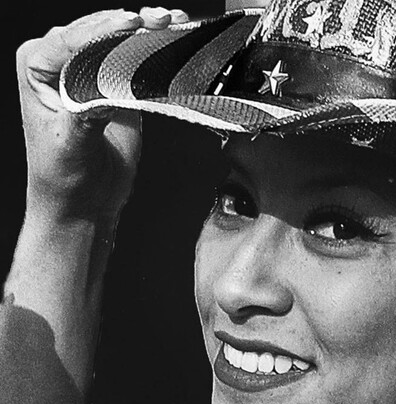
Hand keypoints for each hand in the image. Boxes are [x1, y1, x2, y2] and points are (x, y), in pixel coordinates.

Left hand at [16, 7, 189, 220]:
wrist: (82, 204)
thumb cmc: (62, 177)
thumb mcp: (71, 141)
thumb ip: (88, 112)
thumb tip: (110, 91)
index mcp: (37, 66)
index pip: (72, 39)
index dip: (103, 31)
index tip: (131, 24)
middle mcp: (60, 62)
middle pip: (98, 32)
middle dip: (130, 23)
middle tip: (158, 20)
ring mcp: (90, 72)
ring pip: (119, 41)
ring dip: (146, 30)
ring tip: (170, 22)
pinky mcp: (116, 87)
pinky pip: (135, 62)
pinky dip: (154, 51)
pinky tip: (171, 39)